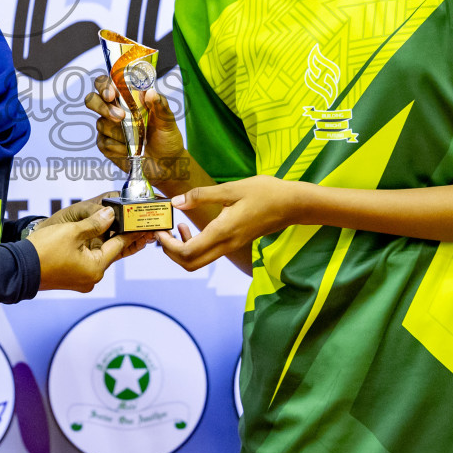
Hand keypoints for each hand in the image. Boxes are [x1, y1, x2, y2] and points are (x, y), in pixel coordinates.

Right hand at [27, 205, 128, 291]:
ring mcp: (81, 280)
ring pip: (97, 256)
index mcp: (96, 268)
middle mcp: (91, 278)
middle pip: (109, 252)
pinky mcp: (70, 279)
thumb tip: (111, 215)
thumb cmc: (44, 251)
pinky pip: (86, 261)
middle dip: (117, 236)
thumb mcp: (73, 232)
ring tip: (111, 225)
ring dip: (102, 242)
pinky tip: (91, 237)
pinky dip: (90, 249)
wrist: (18, 269)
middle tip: (129, 222)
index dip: (130, 231)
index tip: (141, 224)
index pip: (118, 245)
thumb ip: (95, 223)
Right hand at [83, 78, 187, 186]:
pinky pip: (104, 142)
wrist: (165, 165)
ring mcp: (107, 127)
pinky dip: (119, 147)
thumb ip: (160, 105)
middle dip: (102, 106)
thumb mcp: (167, 120)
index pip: (107, 84)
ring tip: (137, 140)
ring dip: (119, 132)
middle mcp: (113, 109)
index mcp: (127, 98)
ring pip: (101, 123)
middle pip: (92, 100)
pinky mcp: (105, 144)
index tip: (112, 94)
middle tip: (120, 116)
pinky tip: (130, 150)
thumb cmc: (166, 138)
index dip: (104, 85)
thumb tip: (150, 92)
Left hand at [154, 176, 299, 271]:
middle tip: (163, 232)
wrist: (292, 204)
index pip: (188, 252)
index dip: (168, 246)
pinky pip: (208, 253)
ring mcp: (231, 247)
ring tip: (175, 227)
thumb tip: (176, 202)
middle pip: (190, 264)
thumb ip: (201, 195)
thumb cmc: (265, 193)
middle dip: (171, 252)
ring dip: (181, 249)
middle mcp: (226, 245)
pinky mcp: (234, 244)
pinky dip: (193, 245)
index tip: (160, 230)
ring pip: (199, 261)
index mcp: (223, 232)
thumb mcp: (231, 189)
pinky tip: (191, 227)